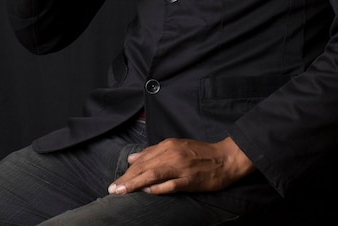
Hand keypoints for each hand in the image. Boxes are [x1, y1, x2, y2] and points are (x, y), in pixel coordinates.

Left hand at [107, 137, 254, 195]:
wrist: (225, 158)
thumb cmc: (200, 153)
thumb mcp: (176, 146)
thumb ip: (154, 152)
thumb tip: (133, 158)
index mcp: (169, 145)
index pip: (143, 159)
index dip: (128, 171)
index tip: (116, 181)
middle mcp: (173, 154)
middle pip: (145, 167)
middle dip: (127, 178)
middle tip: (113, 188)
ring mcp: (181, 167)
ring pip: (153, 175)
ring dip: (135, 184)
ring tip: (122, 192)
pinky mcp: (190, 180)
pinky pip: (170, 185)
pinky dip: (157, 189)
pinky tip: (146, 193)